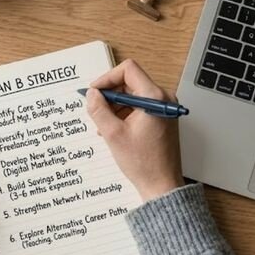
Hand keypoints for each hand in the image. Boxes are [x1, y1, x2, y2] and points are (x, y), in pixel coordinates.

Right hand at [86, 59, 185, 200]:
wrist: (161, 185)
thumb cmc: (143, 163)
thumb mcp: (113, 134)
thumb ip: (99, 110)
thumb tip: (91, 94)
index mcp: (155, 98)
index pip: (128, 70)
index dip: (107, 78)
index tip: (94, 92)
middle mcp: (163, 99)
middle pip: (130, 82)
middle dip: (110, 96)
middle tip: (95, 110)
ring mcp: (164, 109)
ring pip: (133, 96)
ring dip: (115, 107)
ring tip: (103, 127)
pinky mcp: (161, 119)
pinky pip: (139, 107)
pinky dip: (124, 115)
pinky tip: (113, 131)